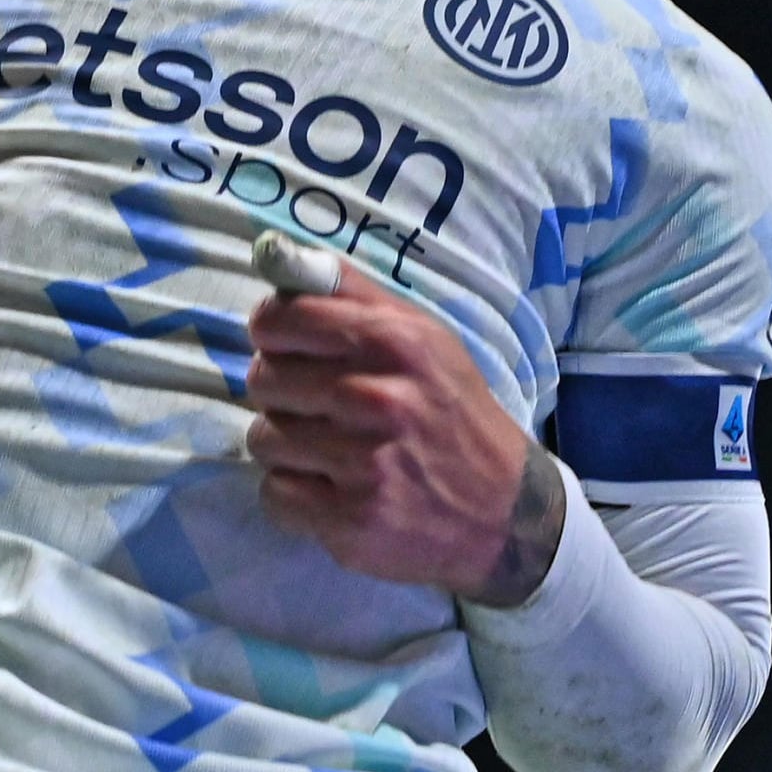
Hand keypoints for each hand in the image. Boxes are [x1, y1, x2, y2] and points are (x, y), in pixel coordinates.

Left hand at [244, 234, 564, 604]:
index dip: (271, 332)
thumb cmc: (449, 411)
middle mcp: (378, 399)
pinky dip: (294, 495)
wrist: (508, 513)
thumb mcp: (421, 336)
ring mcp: (364, 464)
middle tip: (320, 407)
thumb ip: (347, 292)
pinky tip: (333, 489)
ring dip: (288, 446)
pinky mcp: (352, 520)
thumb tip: (272, 250)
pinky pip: (274, 494)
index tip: (284, 346)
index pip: (280, 318)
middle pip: (263, 380)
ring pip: (263, 439)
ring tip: (331, 450)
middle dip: (281, 393)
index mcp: (395, 342)